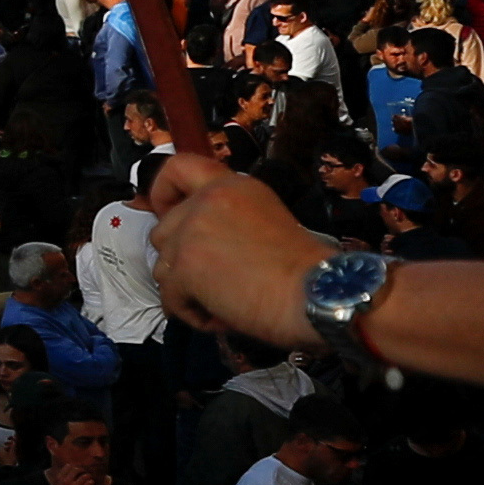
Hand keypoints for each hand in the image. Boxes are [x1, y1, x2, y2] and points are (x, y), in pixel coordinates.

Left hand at [142, 157, 324, 343]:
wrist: (320, 293)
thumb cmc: (305, 271)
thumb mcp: (266, 222)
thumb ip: (228, 220)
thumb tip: (201, 244)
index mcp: (232, 186)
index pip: (178, 167)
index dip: (162, 192)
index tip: (167, 213)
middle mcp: (207, 201)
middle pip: (164, 232)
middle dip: (182, 261)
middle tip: (217, 281)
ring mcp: (192, 232)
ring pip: (163, 268)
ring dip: (188, 291)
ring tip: (226, 303)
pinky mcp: (185, 267)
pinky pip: (170, 297)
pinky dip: (192, 314)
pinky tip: (223, 317)